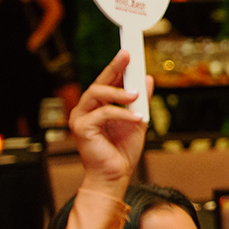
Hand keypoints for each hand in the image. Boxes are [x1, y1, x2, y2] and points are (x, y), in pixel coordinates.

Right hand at [69, 51, 149, 194]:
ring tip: (136, 94)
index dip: (117, 66)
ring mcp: (80, 118)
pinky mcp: (81, 128)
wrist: (116, 175)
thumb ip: (140, 101)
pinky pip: (103, 113)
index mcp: (97, 107)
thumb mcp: (137, 121)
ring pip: (97, 93)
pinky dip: (122, 114)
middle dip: (114, 67)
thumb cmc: (122, 151)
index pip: (107, 81)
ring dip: (119, 92)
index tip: (128, 53)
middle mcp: (85, 109)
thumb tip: (147, 79)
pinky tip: (137, 118)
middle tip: (127, 55)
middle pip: (99, 82)